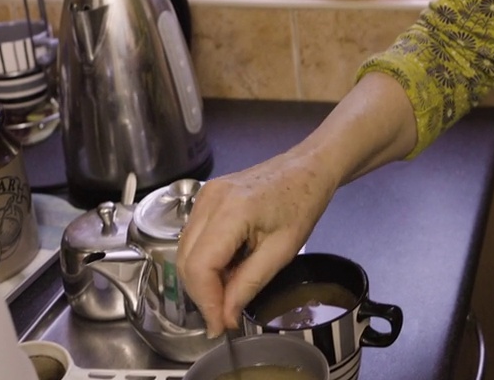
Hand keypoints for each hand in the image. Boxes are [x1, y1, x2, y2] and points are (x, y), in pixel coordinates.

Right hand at [177, 151, 337, 336]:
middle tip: (225, 315)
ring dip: (202, 278)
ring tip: (229, 291)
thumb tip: (225, 317)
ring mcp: (204, 195)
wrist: (308, 167)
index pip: (200, 266)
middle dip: (202, 294)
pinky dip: (205, 260)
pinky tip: (227, 268)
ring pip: (185, 251)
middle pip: (185, 260)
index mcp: (231, 210)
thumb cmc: (303, 204)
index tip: (220, 326)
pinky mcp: (205, 197)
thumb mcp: (282, 251)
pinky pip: (193, 237)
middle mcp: (209, 199)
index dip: (206, 302)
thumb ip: (249, 284)